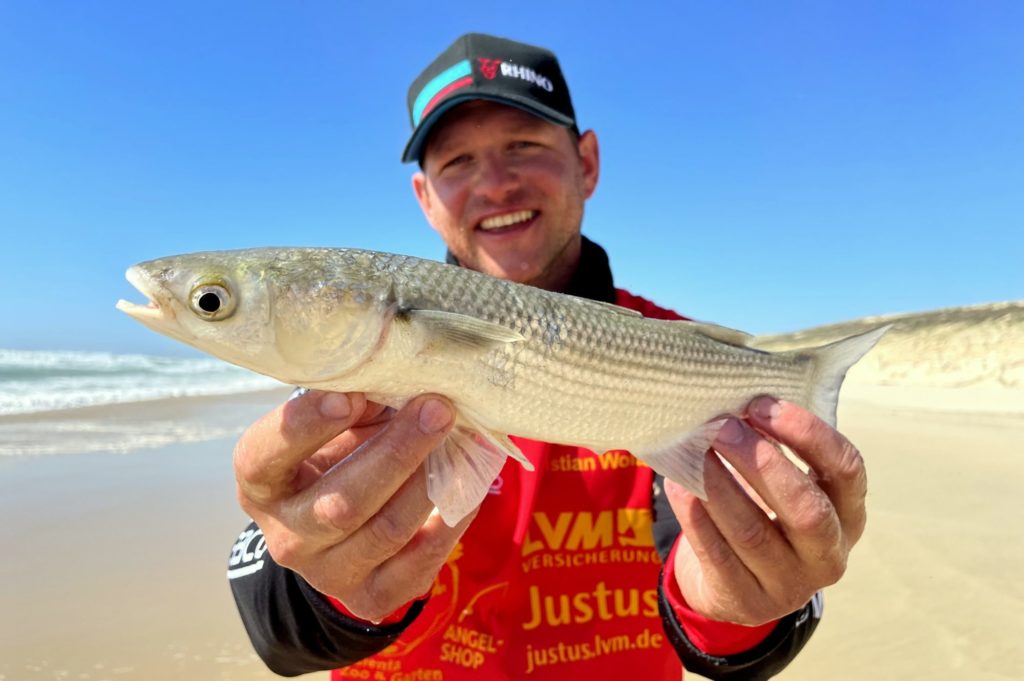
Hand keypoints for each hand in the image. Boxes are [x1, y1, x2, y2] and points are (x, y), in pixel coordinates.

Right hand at [233, 389, 476, 621]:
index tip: (348, 397)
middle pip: (341, 502)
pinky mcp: (371, 597)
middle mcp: (287, 536)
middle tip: (436, 409)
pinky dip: (450, 522)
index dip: (304, 427)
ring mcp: (328, 574)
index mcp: (262, 485)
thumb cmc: (337, 459)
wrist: (340, 536)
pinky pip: (418, 563)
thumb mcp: (333, 429)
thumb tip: (397, 382)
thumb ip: (355, 403)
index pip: (264, 458)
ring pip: (386, 531)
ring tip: (457, 441)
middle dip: (396, 451)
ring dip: (428, 483)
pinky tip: (468, 487)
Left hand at [665, 396, 866, 625]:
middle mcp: (828, 555)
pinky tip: (679, 484)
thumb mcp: (787, 486)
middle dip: (761, 462)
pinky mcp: (746, 601)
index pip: (846, 469)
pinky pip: (717, 555)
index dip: (808, 434)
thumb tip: (731, 403)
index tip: (762, 405)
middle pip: (805, 509)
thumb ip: (774, 449)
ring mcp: (789, 585)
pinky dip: (695, 516)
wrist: (737, 585)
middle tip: (722, 427)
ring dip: (719, 485)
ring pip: (753, 533)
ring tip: (693, 449)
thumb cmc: (766, 514)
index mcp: (849, 515)